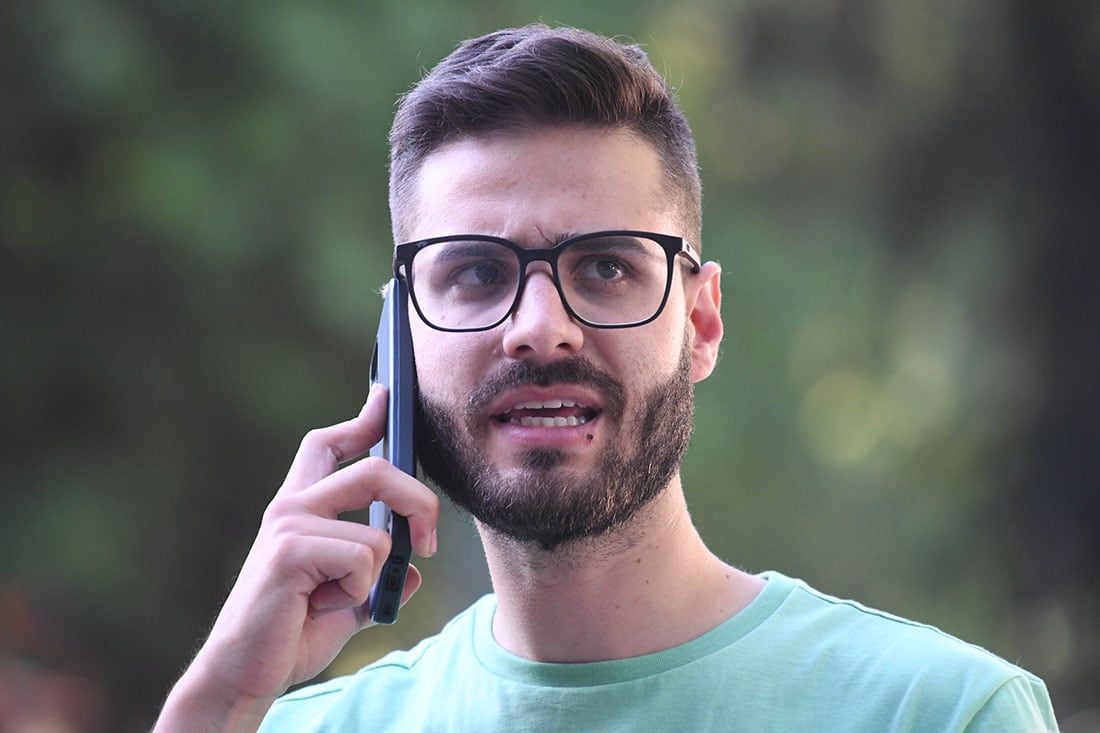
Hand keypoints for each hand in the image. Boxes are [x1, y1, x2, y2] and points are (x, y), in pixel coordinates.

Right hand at [156, 385, 438, 729]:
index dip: (362, 419)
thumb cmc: (290, 636)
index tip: (385, 396)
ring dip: (372, 579)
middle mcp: (290, 505)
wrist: (244, 675)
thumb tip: (415, 569)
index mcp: (299, 508)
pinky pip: (364, 559)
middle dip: (419, 501)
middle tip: (430, 543)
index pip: (329, 444)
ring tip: (332, 600)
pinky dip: (357, 593)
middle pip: (375, 469)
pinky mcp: (289, 550)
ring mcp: (288, 523)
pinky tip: (319, 607)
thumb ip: (378, 578)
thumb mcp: (348, 603)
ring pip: (379, 533)